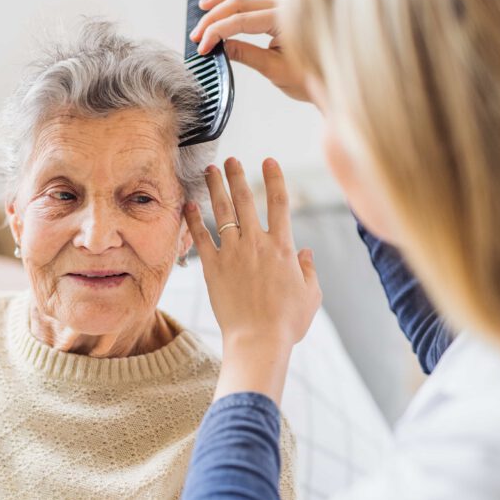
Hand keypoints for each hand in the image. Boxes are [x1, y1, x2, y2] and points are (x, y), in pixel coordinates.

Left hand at [184, 157, 321, 403]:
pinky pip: (201, 237)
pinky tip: (188, 205)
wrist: (258, 340)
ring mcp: (233, 253)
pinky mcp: (213, 267)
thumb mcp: (311, 295)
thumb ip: (309, 270)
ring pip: (222, 211)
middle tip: (230, 159)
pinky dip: (194, 219)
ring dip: (215, 187)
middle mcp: (257, 243)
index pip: (279, 203)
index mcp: (283, 247)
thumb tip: (307, 253)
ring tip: (209, 170)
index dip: (274, 178)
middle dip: (237, 175)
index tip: (268, 161)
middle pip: (245, 199)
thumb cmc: (287, 322)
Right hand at [189, 0, 311, 102]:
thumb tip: (220, 46)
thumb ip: (247, 55)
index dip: (217, 32)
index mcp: (284, 21)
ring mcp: (283, 6)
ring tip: (204, 7)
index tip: (202, 47)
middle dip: (213, 17)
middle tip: (196, 34)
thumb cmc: (310, 77)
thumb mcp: (275, 70)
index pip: (241, 20)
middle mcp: (284, 7)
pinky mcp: (282, 10)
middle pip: (240, 2)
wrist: (332, 80)